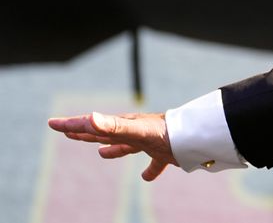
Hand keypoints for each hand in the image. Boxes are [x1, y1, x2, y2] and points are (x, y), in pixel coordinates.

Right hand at [48, 111, 176, 180]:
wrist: (196, 137)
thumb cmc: (166, 132)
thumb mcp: (136, 131)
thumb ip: (113, 127)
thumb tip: (89, 118)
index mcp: (124, 125)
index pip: (93, 124)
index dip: (72, 125)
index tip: (52, 123)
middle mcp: (134, 131)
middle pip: (105, 133)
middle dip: (86, 133)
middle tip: (68, 132)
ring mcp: (149, 142)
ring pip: (126, 146)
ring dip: (112, 149)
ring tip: (100, 153)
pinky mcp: (164, 154)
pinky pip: (154, 164)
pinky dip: (149, 171)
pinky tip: (146, 178)